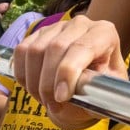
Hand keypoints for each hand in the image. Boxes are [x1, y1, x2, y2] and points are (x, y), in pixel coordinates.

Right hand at [14, 14, 127, 129]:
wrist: (90, 83)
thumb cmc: (103, 86)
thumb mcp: (107, 89)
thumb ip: (97, 86)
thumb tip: (78, 85)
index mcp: (105, 33)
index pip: (82, 47)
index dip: (68, 73)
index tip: (61, 98)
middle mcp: (81, 24)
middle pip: (55, 47)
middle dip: (49, 83)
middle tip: (54, 106)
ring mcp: (58, 26)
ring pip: (35, 50)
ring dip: (35, 82)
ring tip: (46, 101)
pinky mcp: (39, 33)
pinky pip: (21, 51)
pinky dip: (23, 75)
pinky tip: (34, 89)